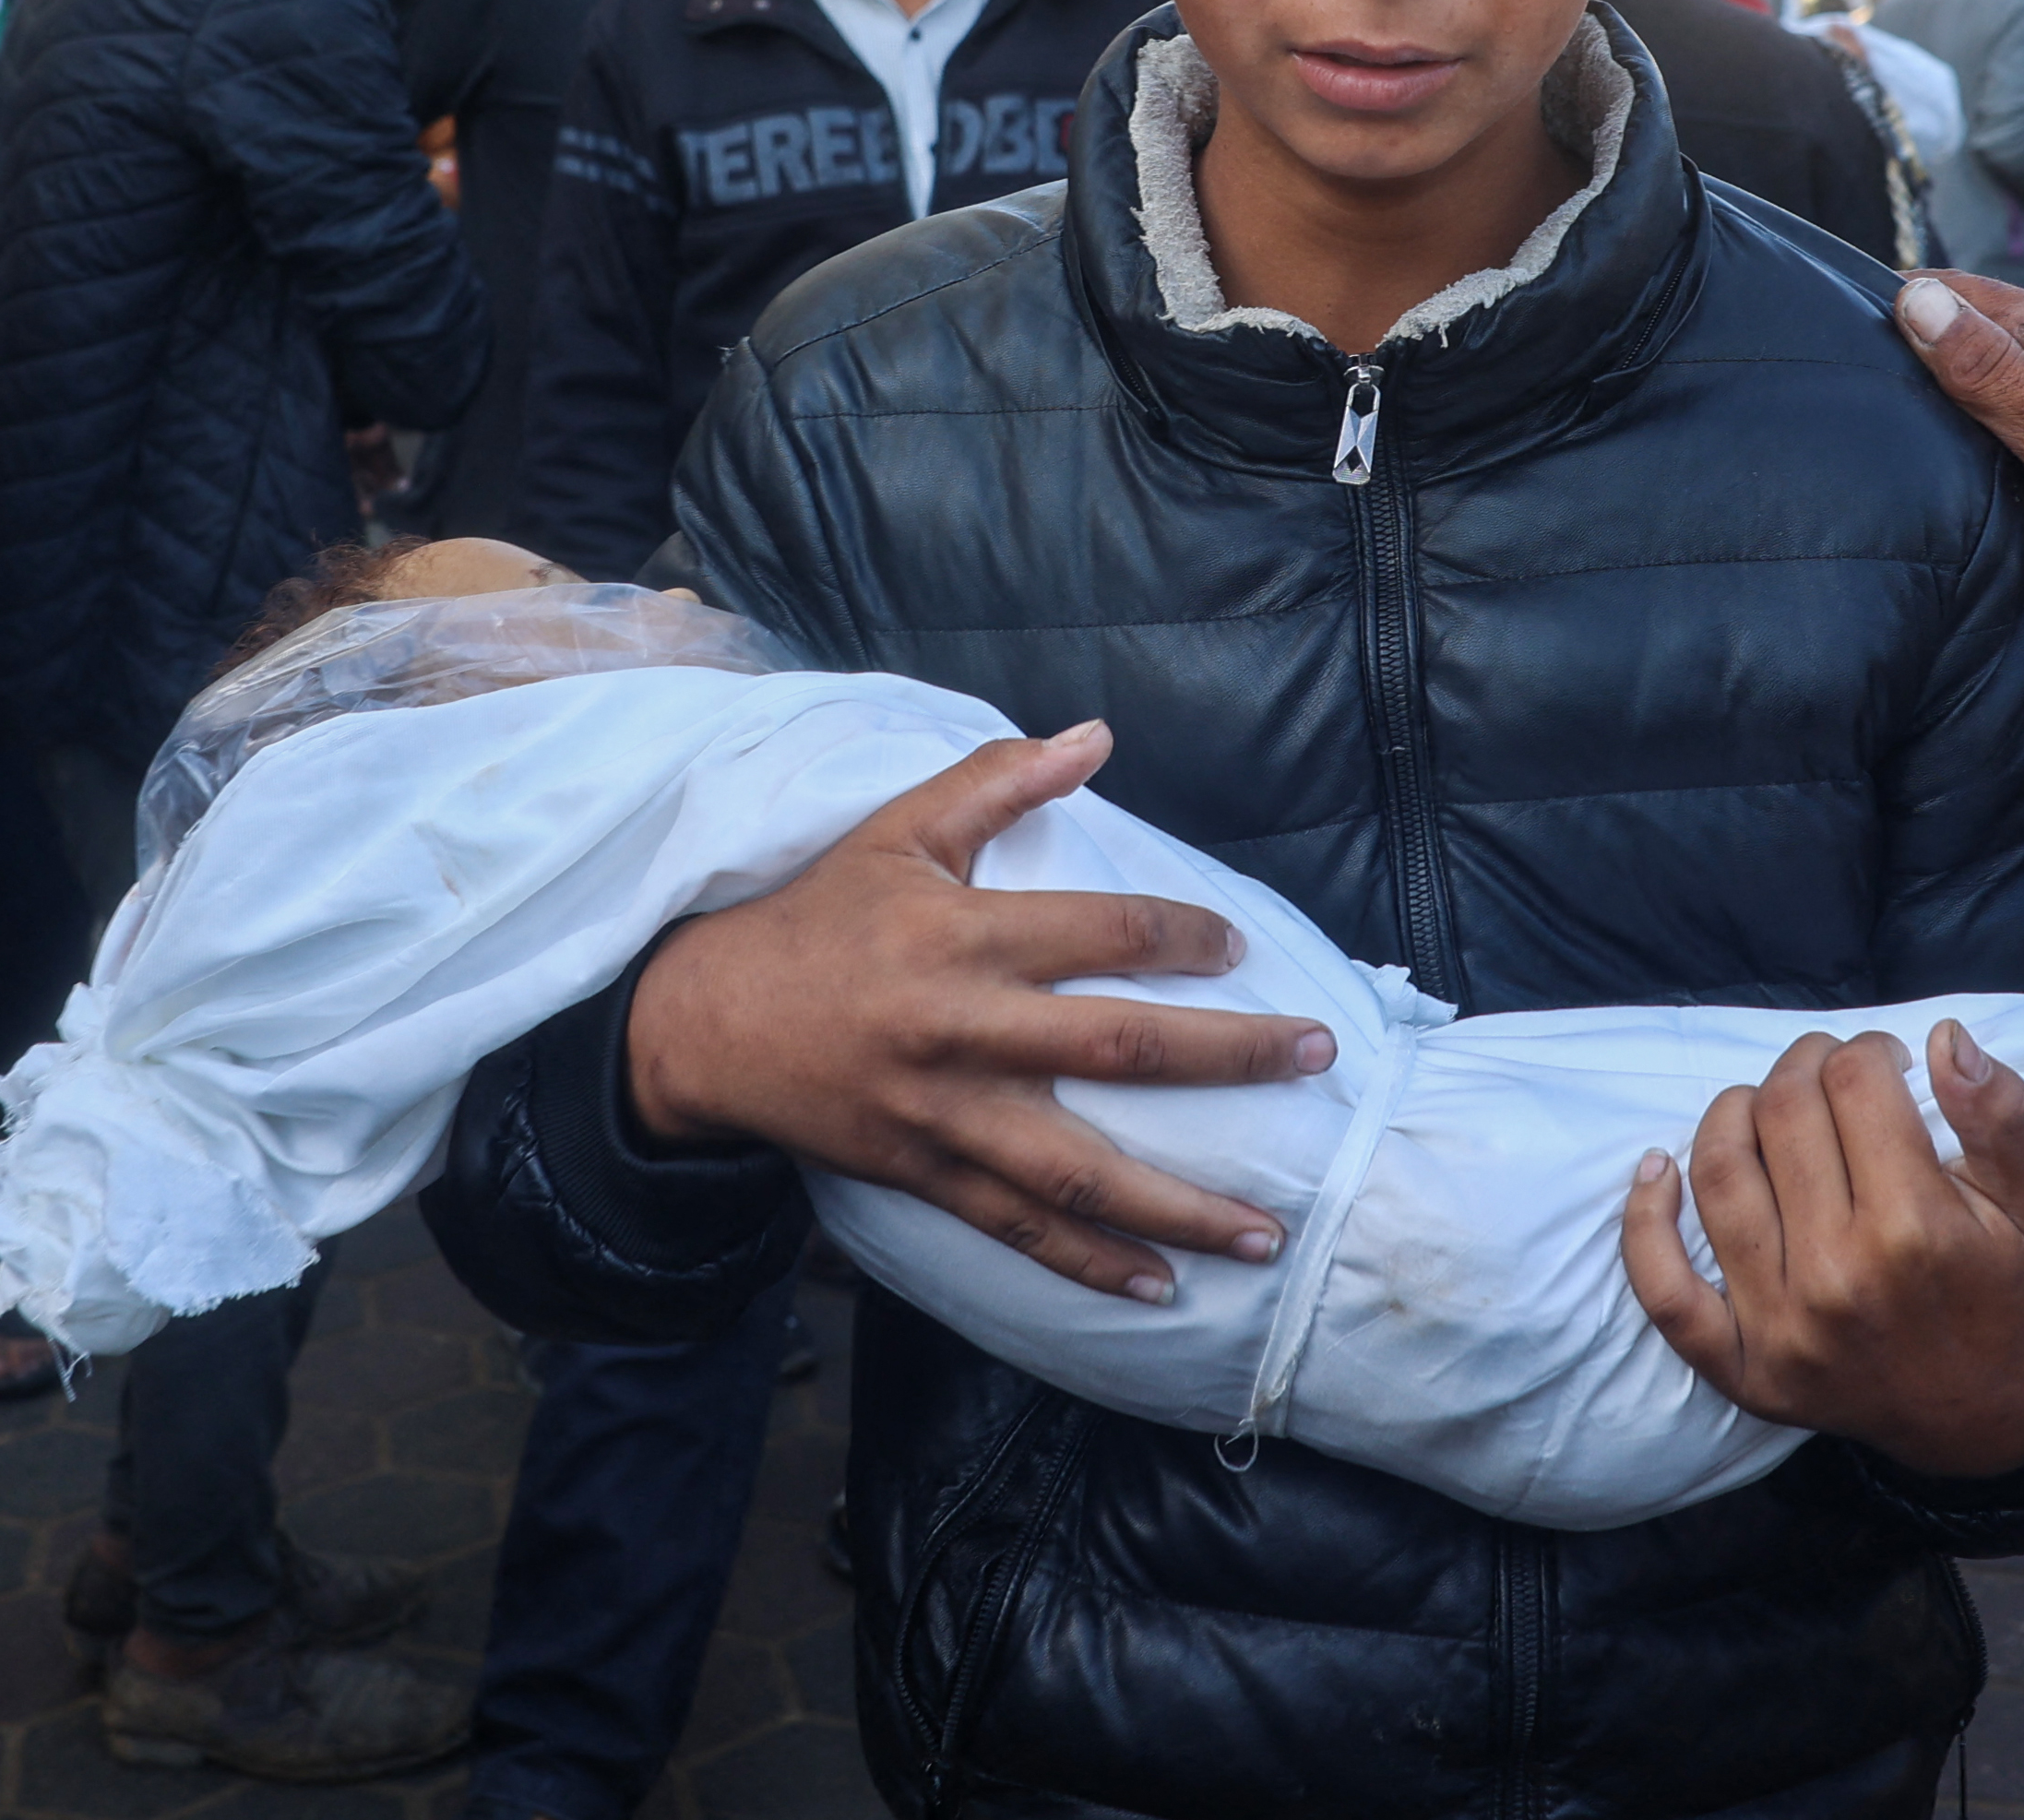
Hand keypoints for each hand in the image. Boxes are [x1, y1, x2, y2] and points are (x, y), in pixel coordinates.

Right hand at [628, 723, 1338, 1300]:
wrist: (707, 1022)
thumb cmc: (818, 917)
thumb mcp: (898, 831)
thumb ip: (998, 782)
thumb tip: (1096, 733)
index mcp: (965, 935)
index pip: (1102, 930)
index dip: (1182, 935)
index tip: (1240, 945)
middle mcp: (965, 1028)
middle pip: (1120, 1046)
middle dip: (1230, 1057)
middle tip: (1316, 1057)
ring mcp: (947, 1114)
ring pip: (1082, 1172)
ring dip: (1181, 1208)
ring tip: (1267, 1235)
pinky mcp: (926, 1175)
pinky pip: (1020, 1231)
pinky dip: (1091, 1265)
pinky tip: (1162, 1289)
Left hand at [1621, 1022, 2023, 1479]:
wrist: (1984, 1421)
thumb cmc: (2009, 1296)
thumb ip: (2001, 1113)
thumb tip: (1944, 1037)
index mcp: (1915, 1228)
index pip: (1855, 1081)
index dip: (1870, 1051)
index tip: (1886, 1066)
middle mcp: (1836, 1276)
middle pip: (1784, 1110)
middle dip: (1807, 1065)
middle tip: (1832, 1077)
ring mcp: (1779, 1327)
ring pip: (1718, 1172)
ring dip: (1734, 1112)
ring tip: (1768, 1108)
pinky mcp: (1741, 1369)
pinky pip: (1663, 1289)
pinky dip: (1644, 1220)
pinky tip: (1657, 1170)